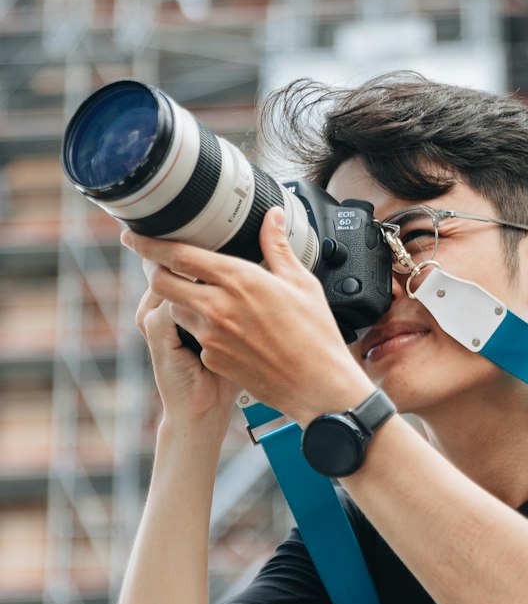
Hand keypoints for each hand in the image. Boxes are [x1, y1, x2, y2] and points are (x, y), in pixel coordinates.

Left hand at [122, 208, 369, 423]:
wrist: (317, 386)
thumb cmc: (315, 335)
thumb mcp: (301, 283)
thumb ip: (277, 247)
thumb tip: (271, 217)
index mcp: (240, 281)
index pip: (179, 256)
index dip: (150, 244)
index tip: (135, 236)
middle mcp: (218, 308)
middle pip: (162, 282)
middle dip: (153, 270)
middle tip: (157, 262)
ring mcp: (212, 337)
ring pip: (176, 308)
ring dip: (181, 299)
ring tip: (201, 294)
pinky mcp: (213, 359)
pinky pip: (196, 335)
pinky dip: (202, 327)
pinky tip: (226, 327)